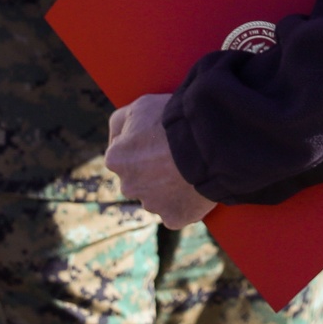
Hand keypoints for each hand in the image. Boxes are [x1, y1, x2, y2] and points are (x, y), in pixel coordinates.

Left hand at [105, 94, 215, 227]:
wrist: (206, 140)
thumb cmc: (171, 119)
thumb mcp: (139, 105)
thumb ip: (119, 121)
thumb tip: (116, 137)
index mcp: (116, 159)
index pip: (122, 154)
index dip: (142, 144)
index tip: (158, 138)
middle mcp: (128, 186)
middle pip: (139, 178)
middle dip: (152, 169)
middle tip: (174, 154)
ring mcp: (151, 204)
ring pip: (157, 196)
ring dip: (168, 186)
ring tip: (189, 167)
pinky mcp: (173, 217)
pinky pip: (177, 211)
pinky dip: (184, 203)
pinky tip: (195, 186)